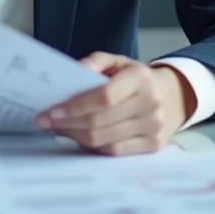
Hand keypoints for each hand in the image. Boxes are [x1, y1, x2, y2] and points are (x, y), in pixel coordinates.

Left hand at [36, 52, 196, 155]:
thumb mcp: (117, 62)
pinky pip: (114, 152)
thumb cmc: (134, 78)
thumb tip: (74, 72)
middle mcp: (151, 103)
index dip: (75, 106)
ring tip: (57, 129)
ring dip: (74, 136)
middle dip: (67, 124)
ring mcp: (154, 127)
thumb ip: (95, 62)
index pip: (104, 97)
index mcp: (140, 78)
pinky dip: (91, 147)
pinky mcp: (152, 145)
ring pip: (104, 140)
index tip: (50, 111)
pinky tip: (78, 138)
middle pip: (100, 122)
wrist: (170, 96)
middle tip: (44, 122)